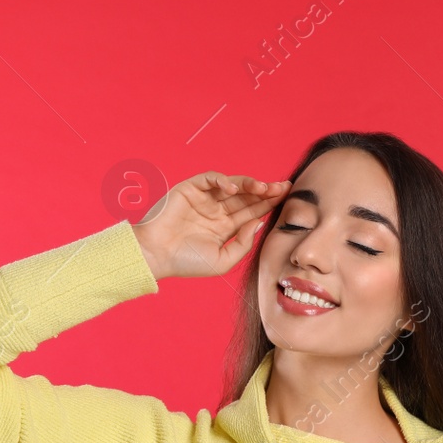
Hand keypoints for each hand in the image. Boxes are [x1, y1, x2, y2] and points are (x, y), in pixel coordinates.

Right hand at [131, 171, 289, 279]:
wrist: (156, 256)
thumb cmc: (187, 262)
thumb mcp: (223, 260)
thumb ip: (243, 242)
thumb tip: (260, 222)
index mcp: (225, 227)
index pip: (252, 211)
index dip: (269, 203)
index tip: (287, 196)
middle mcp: (217, 210)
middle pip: (246, 196)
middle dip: (265, 191)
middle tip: (283, 187)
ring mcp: (204, 199)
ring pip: (232, 186)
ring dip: (248, 184)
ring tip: (263, 187)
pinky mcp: (190, 189)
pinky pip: (209, 179)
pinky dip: (222, 180)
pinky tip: (233, 188)